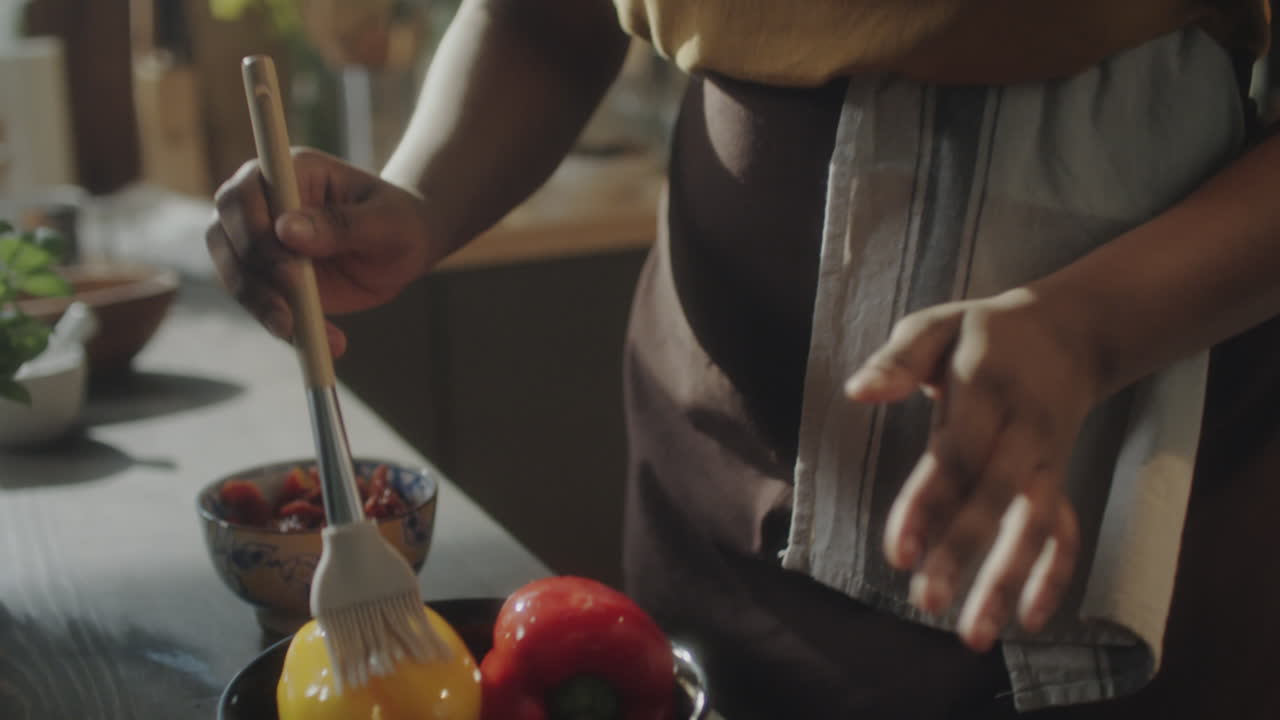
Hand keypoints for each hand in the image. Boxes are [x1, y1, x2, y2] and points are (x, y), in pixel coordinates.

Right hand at [206, 148, 444, 356]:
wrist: (404, 248)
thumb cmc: (399, 221)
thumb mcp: (385, 221)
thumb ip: (341, 224)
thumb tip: (287, 230)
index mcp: (289, 172)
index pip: (244, 194)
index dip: (254, 230)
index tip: (289, 267)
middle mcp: (263, 203)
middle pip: (226, 236)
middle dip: (255, 277)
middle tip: (292, 312)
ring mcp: (259, 242)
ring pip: (235, 274)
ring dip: (263, 308)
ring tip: (304, 335)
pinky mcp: (267, 278)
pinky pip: (260, 304)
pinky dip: (283, 328)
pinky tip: (318, 346)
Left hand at [844, 289, 1100, 652]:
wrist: (1069, 330)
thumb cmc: (983, 331)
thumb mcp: (936, 324)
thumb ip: (898, 360)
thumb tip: (857, 393)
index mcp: (987, 392)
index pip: (956, 456)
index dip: (928, 505)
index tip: (899, 553)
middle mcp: (1023, 433)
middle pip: (994, 500)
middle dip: (962, 554)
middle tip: (926, 604)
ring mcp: (1046, 460)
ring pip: (1034, 526)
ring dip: (1008, 582)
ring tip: (974, 636)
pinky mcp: (1057, 479)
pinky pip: (1066, 532)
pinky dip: (1054, 576)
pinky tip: (1028, 621)